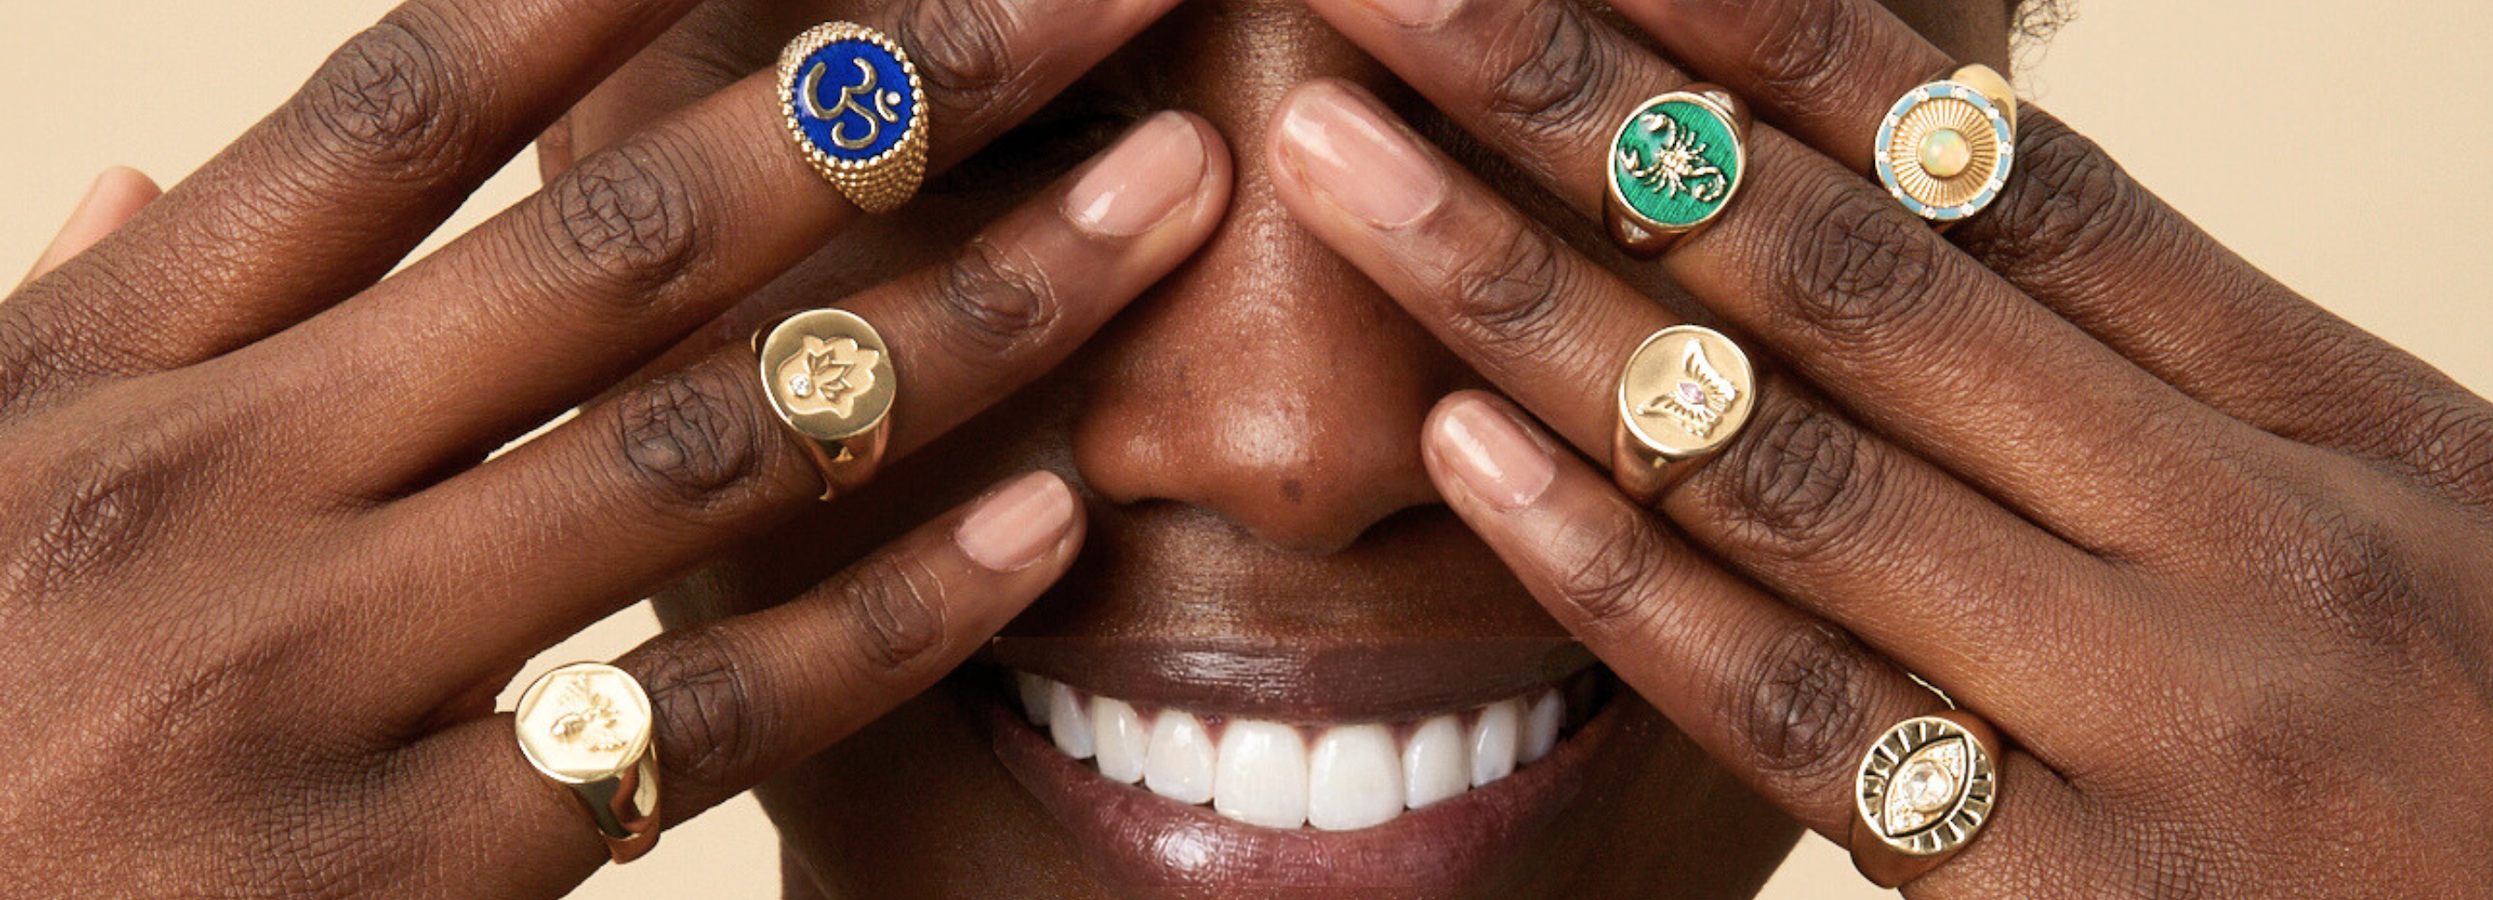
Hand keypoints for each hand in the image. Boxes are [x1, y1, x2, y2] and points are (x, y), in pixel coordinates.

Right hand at [0, 0, 1228, 894]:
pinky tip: (1052, 515)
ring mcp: (310, 671)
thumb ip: (74, 322)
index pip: (408, 103)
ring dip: (968, 313)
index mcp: (113, 359)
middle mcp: (223, 476)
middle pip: (620, 235)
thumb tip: (145, 176)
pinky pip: (704, 717)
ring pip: (708, 445)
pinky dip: (893, 610)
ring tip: (1158, 203)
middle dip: (890, 97)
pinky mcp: (392, 872)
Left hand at [1264, 0, 2492, 894]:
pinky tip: (1464, 460)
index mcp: (2355, 425)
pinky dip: (1624, 581)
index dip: (1798, 43)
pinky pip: (1800, 714)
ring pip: (1784, 467)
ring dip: (1536, 305)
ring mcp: (2158, 718)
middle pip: (1852, 276)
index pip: (2019, 179)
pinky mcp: (2079, 899)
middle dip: (1595, 115)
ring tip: (1346, 177)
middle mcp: (2243, 538)